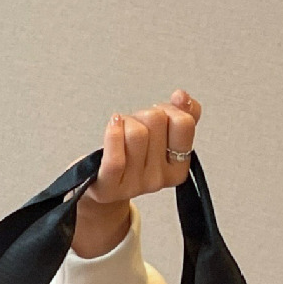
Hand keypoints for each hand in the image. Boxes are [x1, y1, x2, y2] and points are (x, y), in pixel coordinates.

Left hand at [72, 89, 202, 256]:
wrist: (98, 185)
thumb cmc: (129, 157)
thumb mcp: (160, 137)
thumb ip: (182, 115)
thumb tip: (182, 97)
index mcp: (178, 168)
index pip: (184, 123)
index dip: (170, 109)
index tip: (161, 114)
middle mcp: (158, 179)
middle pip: (157, 121)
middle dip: (143, 115)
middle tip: (135, 125)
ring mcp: (134, 184)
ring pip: (137, 133)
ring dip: (126, 122)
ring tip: (121, 129)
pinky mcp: (108, 187)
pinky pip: (116, 159)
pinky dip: (113, 134)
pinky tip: (114, 123)